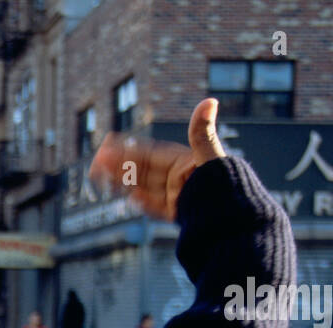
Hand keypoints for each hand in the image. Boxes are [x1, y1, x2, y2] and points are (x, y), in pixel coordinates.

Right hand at [88, 98, 226, 220]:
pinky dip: (144, 203)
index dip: (129, 149)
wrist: (235, 221)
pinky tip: (130, 198)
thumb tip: (209, 102)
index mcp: (185, 163)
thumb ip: (203, 133)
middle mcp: (181, 179)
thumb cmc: (227, 185)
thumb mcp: (211, 157)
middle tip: (97, 160)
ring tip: (105, 176)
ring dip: (125, 182)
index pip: (150, 155)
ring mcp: (180, 197)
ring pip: (146, 188)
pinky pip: (158, 208)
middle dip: (120, 165)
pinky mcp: (181, 215)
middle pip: (144, 171)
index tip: (109, 143)